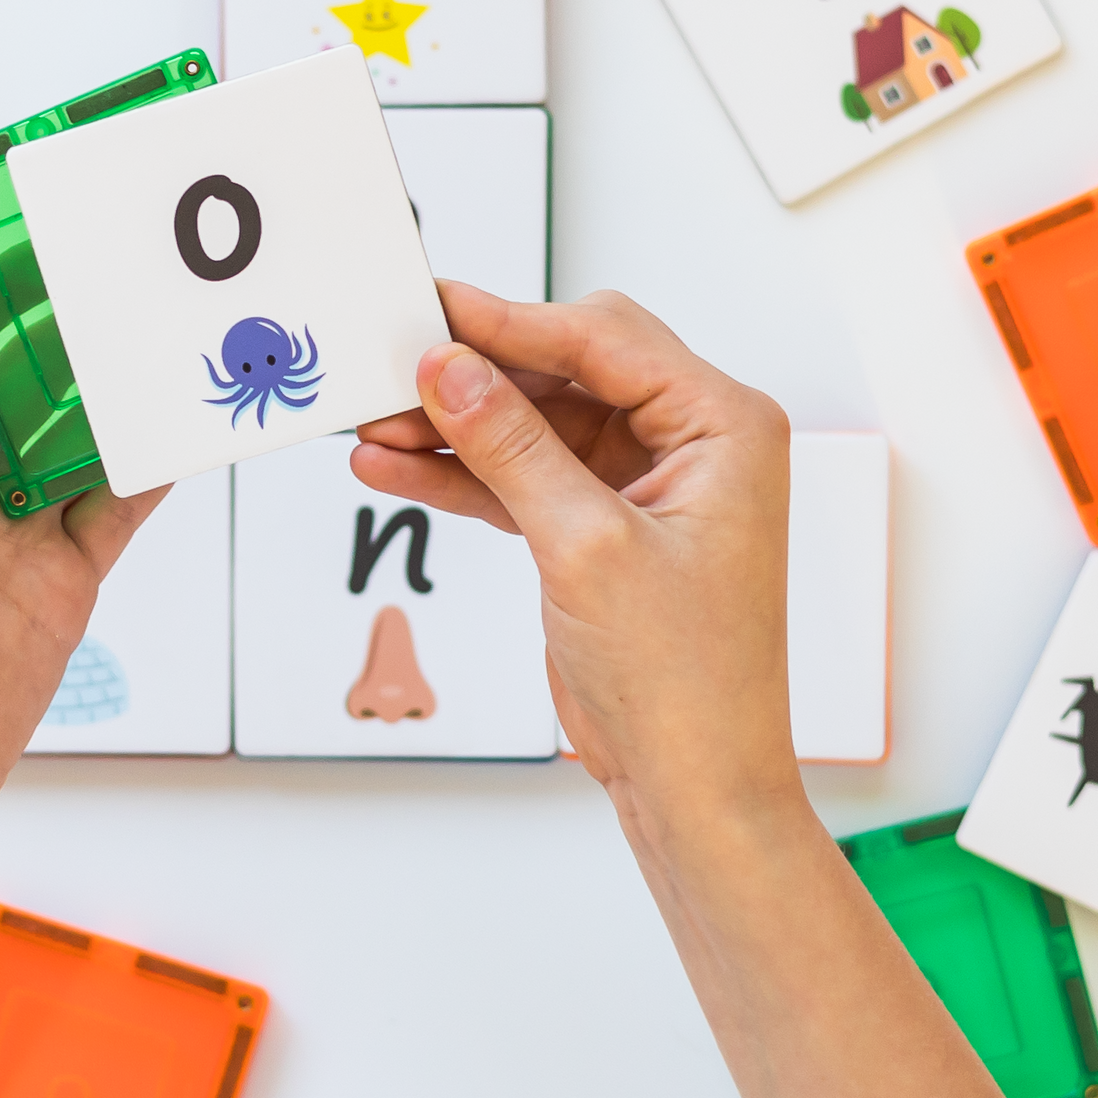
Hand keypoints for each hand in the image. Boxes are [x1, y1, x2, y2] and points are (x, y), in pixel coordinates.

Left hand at [0, 315, 166, 876]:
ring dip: (116, 402)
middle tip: (125, 280)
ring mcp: (16, 536)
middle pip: (27, 394)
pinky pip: (113, 514)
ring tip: (164, 344)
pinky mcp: (62, 585)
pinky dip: (148, 475)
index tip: (22, 241)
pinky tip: (177, 435)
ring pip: (80, 446)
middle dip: (69, 342)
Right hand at [352, 283, 794, 828]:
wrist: (692, 787)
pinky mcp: (594, 525)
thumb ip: (511, 447)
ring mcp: (638, 483)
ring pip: (529, 423)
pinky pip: (516, 476)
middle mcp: (687, 442)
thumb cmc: (688, 683)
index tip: (432, 310)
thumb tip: (449, 369)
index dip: (510, 322)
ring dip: (453, 426)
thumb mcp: (587, 547)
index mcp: (722, 426)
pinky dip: (458, 473)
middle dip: (475, 372)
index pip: (602, 340)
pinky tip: (395, 466)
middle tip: (394, 364)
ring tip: (375, 424)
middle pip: (561, 370)